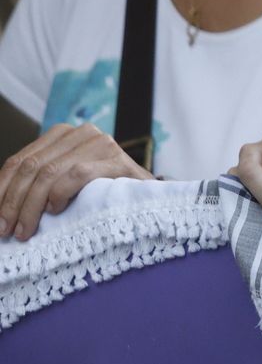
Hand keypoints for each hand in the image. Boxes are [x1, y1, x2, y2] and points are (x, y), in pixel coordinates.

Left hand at [0, 123, 151, 240]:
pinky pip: (77, 174)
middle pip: (32, 167)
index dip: (1, 190)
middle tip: (6, 231)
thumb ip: (36, 181)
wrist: (145, 199)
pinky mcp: (117, 160)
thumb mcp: (61, 180)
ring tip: (25, 230)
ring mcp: (101, 144)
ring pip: (49, 172)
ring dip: (30, 207)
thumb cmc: (98, 193)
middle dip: (13, 202)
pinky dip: (60, 193)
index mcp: (62, 134)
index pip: (19, 160)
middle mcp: (81, 132)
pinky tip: (54, 210)